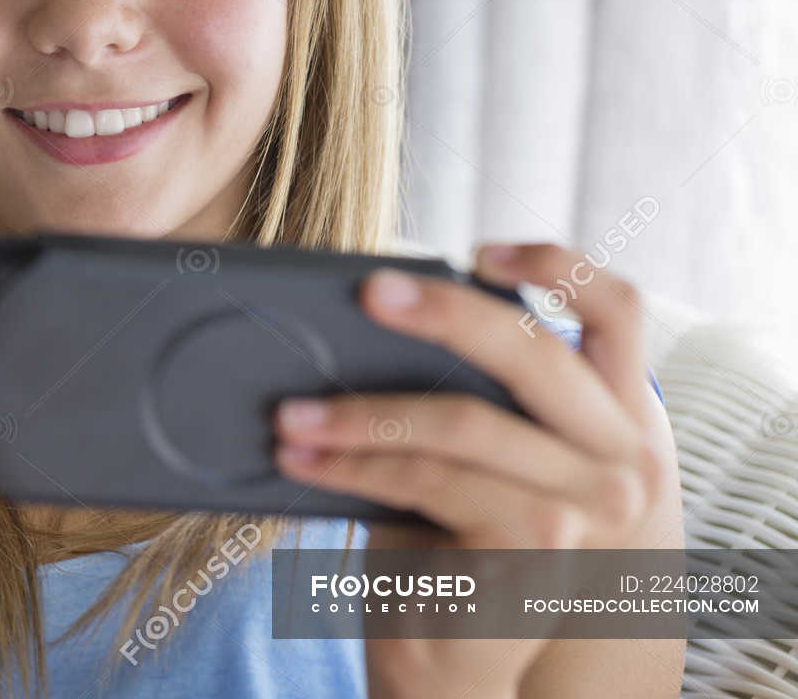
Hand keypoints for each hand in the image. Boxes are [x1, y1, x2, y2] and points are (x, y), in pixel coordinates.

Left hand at [270, 242, 682, 698]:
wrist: (459, 662)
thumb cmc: (452, 542)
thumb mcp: (470, 456)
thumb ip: (457, 390)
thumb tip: (364, 317)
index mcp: (615, 418)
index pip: (618, 312)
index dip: (557, 266)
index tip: (478, 251)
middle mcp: (622, 459)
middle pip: (534, 352)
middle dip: (442, 312)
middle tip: (365, 293)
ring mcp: (588, 507)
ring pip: (462, 421)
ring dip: (358, 412)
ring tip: (288, 412)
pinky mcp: (534, 547)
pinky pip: (426, 478)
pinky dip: (351, 463)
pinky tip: (299, 457)